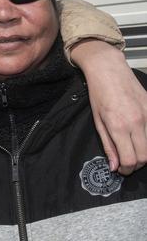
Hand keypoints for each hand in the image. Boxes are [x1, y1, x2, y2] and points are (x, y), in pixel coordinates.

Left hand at [71, 40, 146, 173]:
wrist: (109, 71)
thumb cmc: (99, 95)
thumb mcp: (98, 122)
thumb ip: (108, 145)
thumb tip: (114, 166)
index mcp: (119, 126)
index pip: (131, 159)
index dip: (127, 170)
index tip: (121, 170)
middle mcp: (137, 122)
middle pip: (145, 157)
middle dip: (136, 164)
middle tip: (127, 162)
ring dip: (144, 153)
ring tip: (133, 149)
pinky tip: (140, 137)